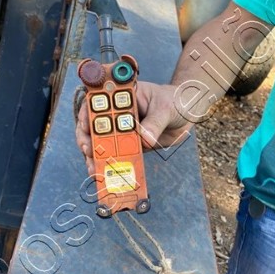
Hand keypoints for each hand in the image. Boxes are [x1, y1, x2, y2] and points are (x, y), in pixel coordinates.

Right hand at [75, 81, 190, 173]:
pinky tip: (108, 177)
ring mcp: (122, 130)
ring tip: (95, 170)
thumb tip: (145, 139)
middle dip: (87, 139)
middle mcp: (117, 113)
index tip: (87, 126)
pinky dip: (113, 167)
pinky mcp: (130, 145)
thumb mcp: (165, 108)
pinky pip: (119, 156)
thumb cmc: (174, 101)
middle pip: (94, 126)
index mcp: (122, 97)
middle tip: (89, 151)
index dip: (88, 113)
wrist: (187, 113)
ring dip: (96, 157)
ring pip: (102, 144)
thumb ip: (155, 123)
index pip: (98, 102)